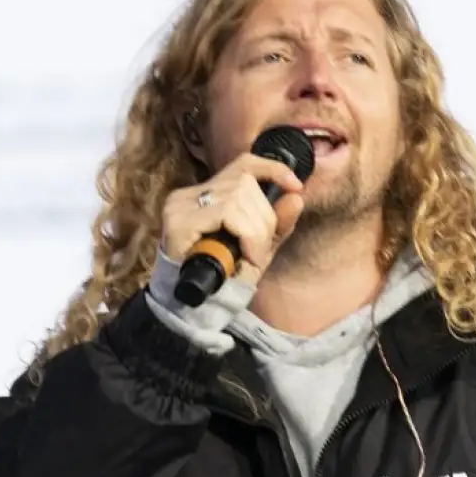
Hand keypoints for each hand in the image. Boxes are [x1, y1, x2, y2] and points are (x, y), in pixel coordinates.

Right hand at [162, 153, 305, 283]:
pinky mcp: (178, 221)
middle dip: (265, 218)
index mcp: (206, 196)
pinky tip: (245, 257)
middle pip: (245, 183)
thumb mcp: (259, 248)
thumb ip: (278, 224)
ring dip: (256, 231)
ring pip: (238, 196)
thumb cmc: (223, 279)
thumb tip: (296, 196)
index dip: (272, 169)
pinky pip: (227, 213)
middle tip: (259, 251)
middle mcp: (189, 195)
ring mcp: (180, 206)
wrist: (194, 311)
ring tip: (251, 257)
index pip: (243, 165)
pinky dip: (246, 235)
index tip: (295, 185)